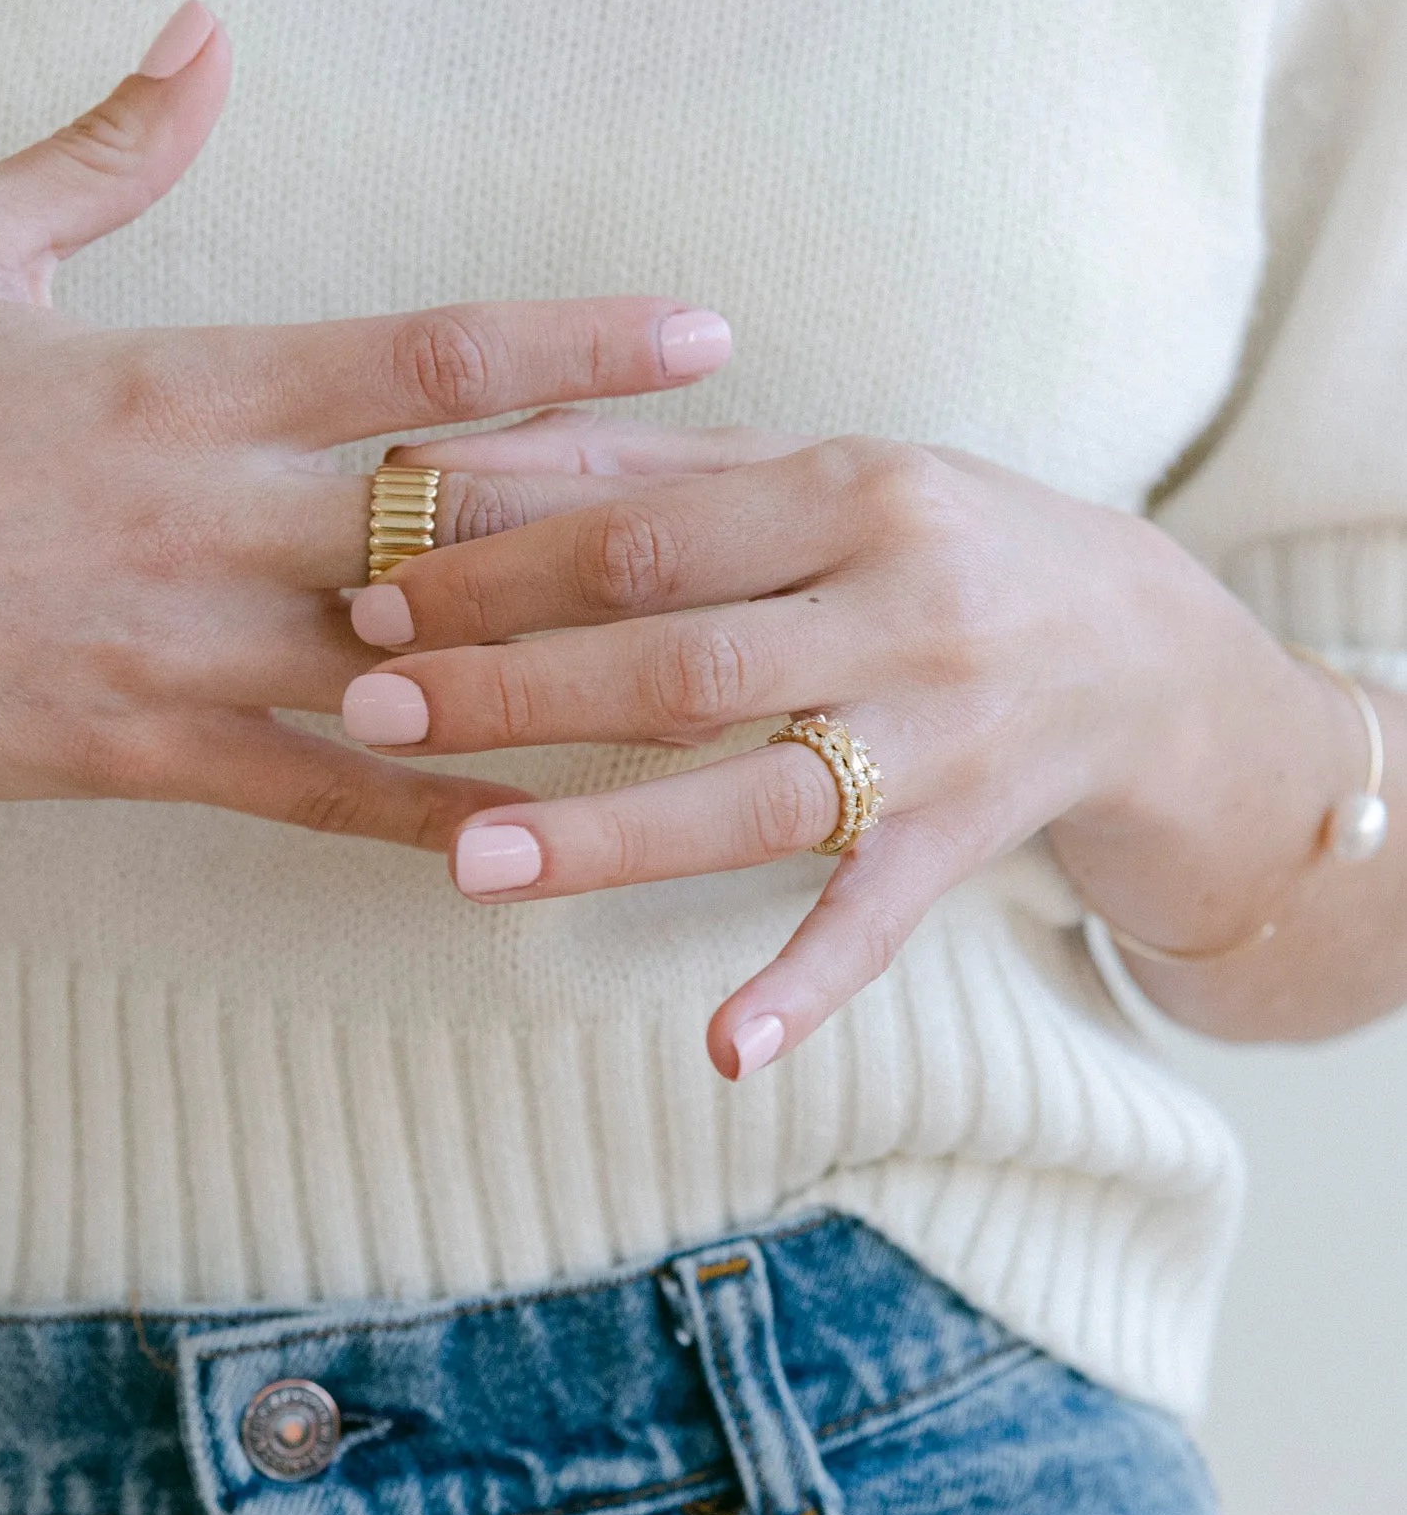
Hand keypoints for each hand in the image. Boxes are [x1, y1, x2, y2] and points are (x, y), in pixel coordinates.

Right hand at [0, 4, 732, 851]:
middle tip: (762, 509)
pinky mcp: (157, 753)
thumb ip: (105, 155)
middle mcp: (218, 522)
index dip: (578, 341)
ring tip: (704, 673)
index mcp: (187, 384)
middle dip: (623, 510)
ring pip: (425, 662)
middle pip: (465, 517)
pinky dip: (443, 808)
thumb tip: (205, 42)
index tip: (703, 330)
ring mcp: (196, 650)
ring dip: (568, 667)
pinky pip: (332, 793)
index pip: (426, 354)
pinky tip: (547, 827)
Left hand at [339, 412, 1351, 1069]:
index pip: (645, 538)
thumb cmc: (930, 540)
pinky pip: (877, 925)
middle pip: (681, 662)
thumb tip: (442, 463)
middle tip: (372, 709)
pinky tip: (722, 1051)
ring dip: (610, 834)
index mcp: (854, 492)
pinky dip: (805, 987)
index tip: (374, 598)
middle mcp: (902, 612)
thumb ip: (633, 464)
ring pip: (756, 798)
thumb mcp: (807, 471)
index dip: (500, 569)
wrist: (1142, 648)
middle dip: (515, 687)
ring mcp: (938, 742)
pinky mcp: (961, 846)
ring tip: (467, 861)